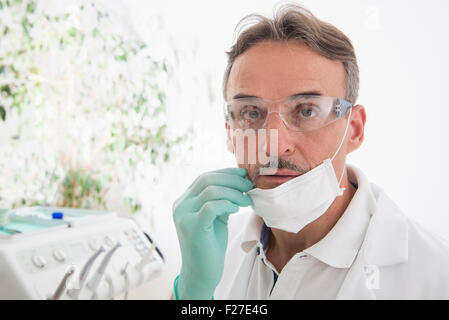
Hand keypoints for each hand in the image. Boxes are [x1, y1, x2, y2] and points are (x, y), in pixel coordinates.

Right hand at [173, 168, 252, 298]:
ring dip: (234, 193)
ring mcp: (184, 216)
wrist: (201, 273)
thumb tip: (238, 181)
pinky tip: (236, 209)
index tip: (243, 175)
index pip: (205, 177)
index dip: (226, 173)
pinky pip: (211, 206)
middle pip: (207, 180)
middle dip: (232, 180)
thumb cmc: (210, 245)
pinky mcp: (192, 227)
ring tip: (246, 200)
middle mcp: (181, 206)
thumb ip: (220, 199)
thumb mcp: (215, 217)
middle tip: (249, 186)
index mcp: (184, 201)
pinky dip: (227, 204)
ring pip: (211, 191)